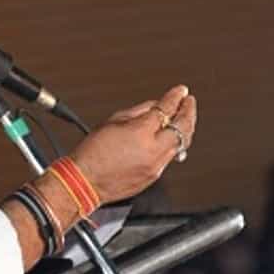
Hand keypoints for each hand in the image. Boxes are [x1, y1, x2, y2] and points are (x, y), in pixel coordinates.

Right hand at [69, 84, 196, 203]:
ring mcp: (156, 165)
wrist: (84, 182)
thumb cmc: (92, 153)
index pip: (165, 109)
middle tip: (189, 101)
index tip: (180, 91)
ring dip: (186, 128)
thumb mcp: (111, 122)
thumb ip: (138, 111)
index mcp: (141, 132)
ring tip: (185, 117)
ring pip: (182, 144)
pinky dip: (175, 144)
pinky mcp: (154, 176)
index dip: (175, 97)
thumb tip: (154, 106)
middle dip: (188, 111)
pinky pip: (171, 157)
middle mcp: (153, 150)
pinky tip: (173, 138)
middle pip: (182, 127)